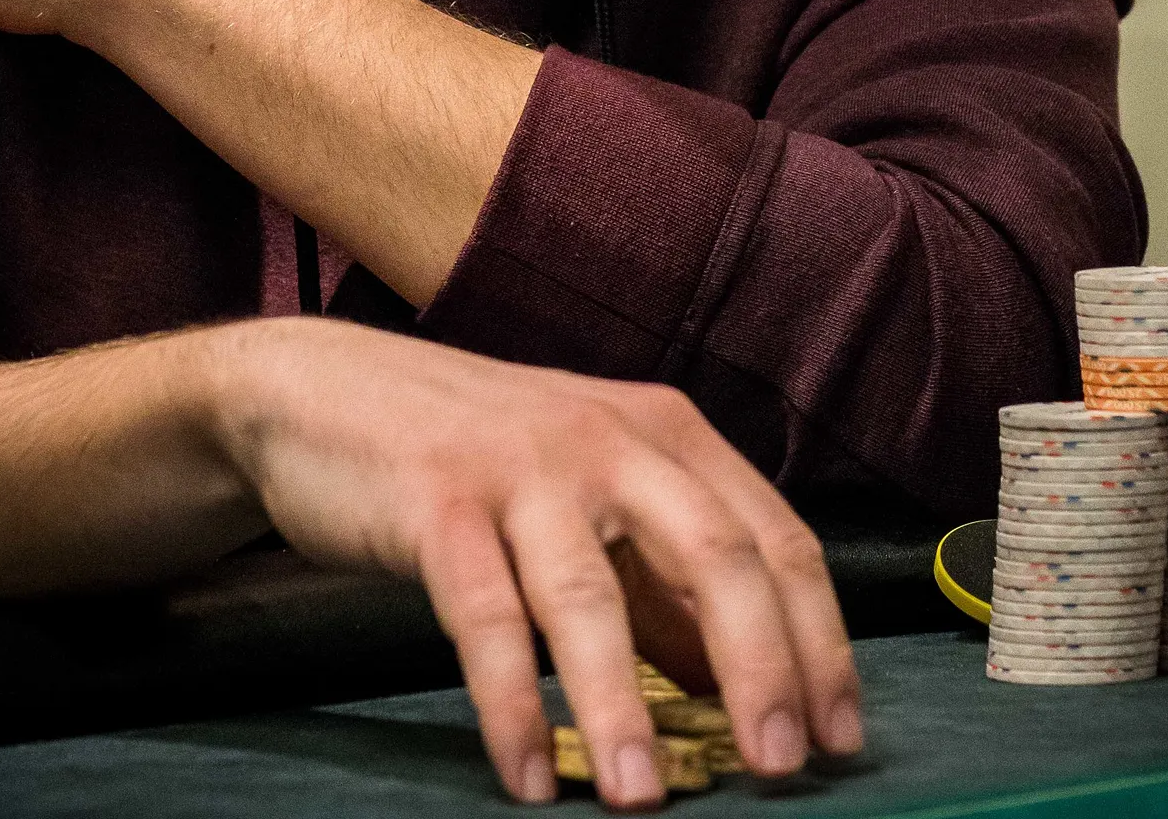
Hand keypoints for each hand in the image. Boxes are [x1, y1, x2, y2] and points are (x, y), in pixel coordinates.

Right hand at [214, 320, 863, 806]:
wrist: (328, 389)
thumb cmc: (477, 457)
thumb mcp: (594, 502)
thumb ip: (663, 584)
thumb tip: (738, 689)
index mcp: (664, 434)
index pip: (774, 536)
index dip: (818, 638)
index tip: (839, 735)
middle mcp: (608, 438)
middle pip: (713, 552)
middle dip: (761, 665)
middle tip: (781, 766)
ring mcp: (521, 465)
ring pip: (590, 592)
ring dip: (621, 705)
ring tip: (643, 799)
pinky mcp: (436, 499)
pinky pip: (481, 613)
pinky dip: (509, 699)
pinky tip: (526, 772)